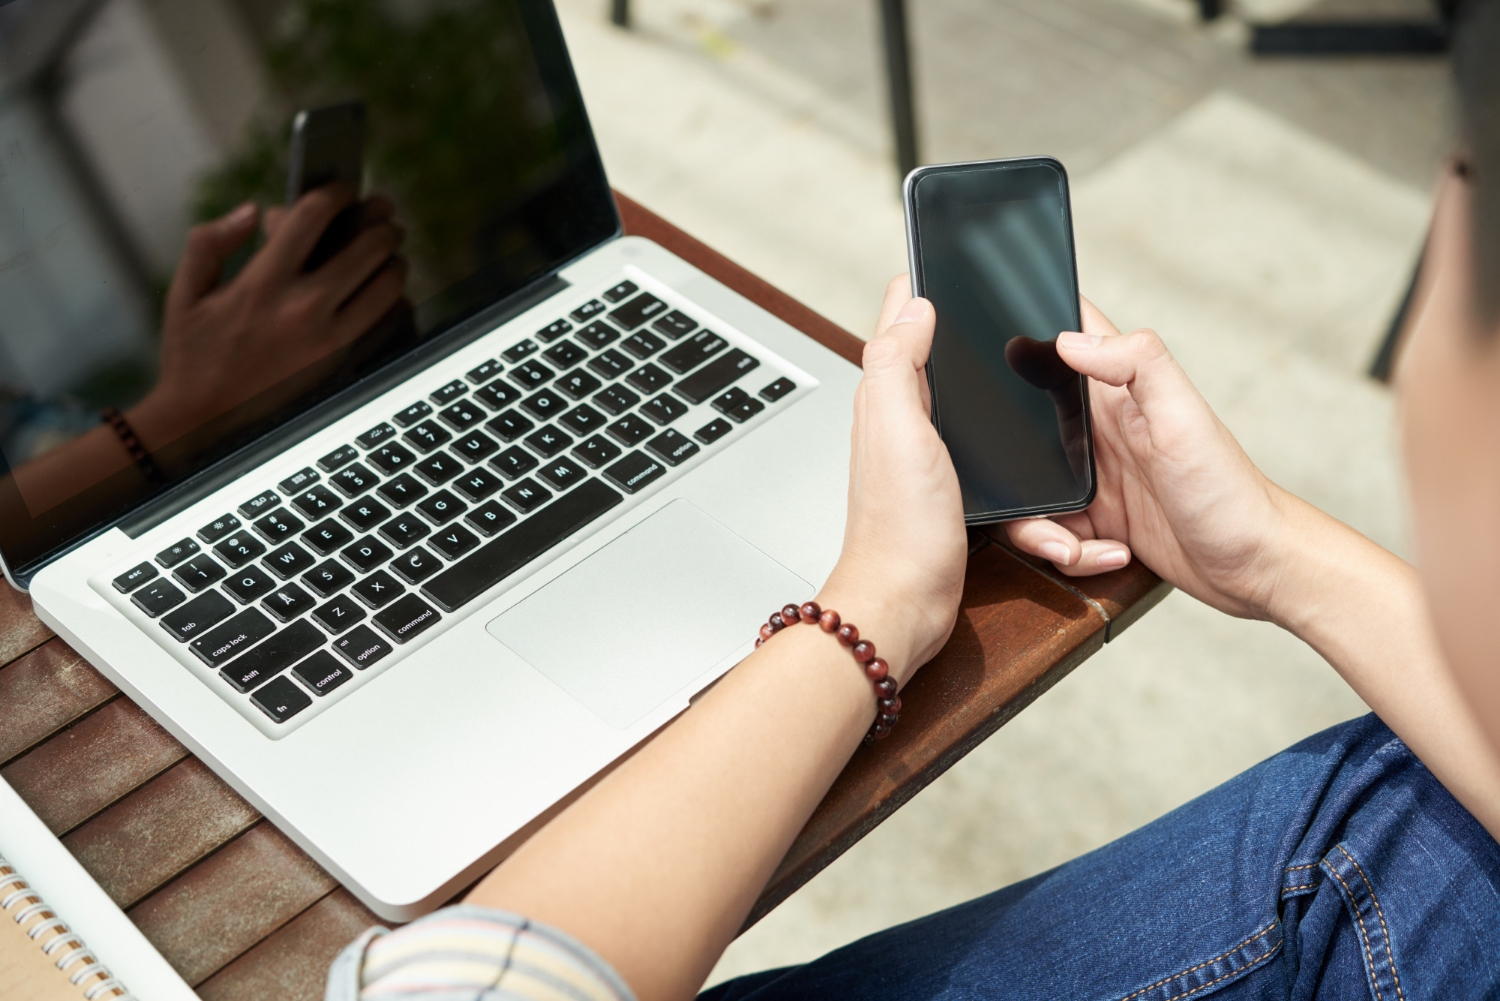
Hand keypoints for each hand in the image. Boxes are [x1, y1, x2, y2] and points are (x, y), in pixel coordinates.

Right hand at [132, 186, 406, 440]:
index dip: (334, 193)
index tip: (341, 189)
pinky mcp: (344, 364)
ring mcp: (329, 339)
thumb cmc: (193, 355)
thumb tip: (251, 209)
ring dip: (393, 260)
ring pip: (387, 284)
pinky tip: (385, 292)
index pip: (312, 217)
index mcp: (262, 283)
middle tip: (383, 217)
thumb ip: (210, 242)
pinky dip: (394, 301)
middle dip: (380, 223)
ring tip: (388, 252)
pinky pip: (389, 323)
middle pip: (367, 247)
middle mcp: (302, 308)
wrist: (206, 425)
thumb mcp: (185, 294)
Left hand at [820, 277, 967, 681]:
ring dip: (974, 364)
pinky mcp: (945, 482)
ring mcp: (923, 450)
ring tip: (999, 333)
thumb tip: (915, 305)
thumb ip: (898, 363)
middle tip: (987, 285)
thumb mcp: (898, 429)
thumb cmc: (900, 527)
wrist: (905, 603)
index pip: (899, 318)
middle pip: (929, 348)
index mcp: (887, 395)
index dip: (924, 281)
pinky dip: (988, 418)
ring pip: (955, 390)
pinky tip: (1006, 418)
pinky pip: (971, 435)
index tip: (949, 251)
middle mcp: (900, 417)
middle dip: (954, 315)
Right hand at [1001, 299, 1291, 618]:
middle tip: (1029, 490)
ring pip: (1028, 487)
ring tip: (1072, 543)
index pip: (1069, 333)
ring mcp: (1093, 475)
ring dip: (1037, 526)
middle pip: (1018, 422)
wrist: (1254, 566)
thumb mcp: (1183, 418)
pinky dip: (1069, 551)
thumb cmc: (1228, 490)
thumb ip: (1136, 364)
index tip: (996, 339)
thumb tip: (1070, 339)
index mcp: (1116, 391)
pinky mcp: (1095, 519)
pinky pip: (1051, 530)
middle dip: (1008, 461)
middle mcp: (1098, 428)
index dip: (1028, 324)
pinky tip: (1107, 552)